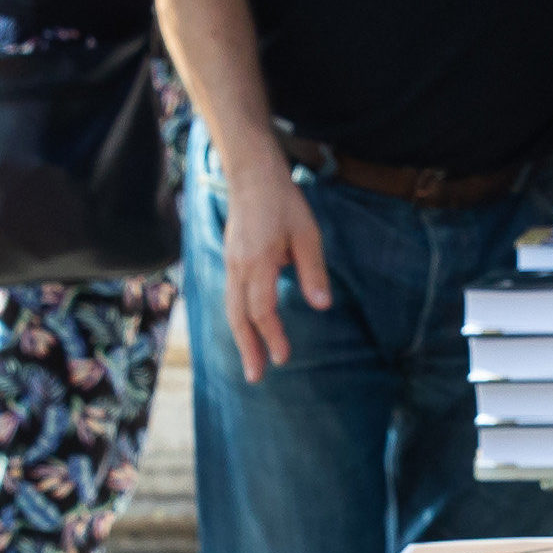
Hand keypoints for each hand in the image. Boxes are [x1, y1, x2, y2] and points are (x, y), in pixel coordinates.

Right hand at [215, 164, 334, 380]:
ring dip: (240, 338)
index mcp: (258, 262)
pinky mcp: (230, 260)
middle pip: (237, 317)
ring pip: (230, 309)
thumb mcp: (307, 234)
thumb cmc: (284, 202)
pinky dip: (237, 319)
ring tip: (250, 361)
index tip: (283, 358)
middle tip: (255, 377)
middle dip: (247, 348)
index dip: (272, 336)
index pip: (261, 310)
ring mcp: (230, 263)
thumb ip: (313, 271)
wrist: (252, 175)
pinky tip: (247, 330)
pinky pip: (230, 297)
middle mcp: (238, 267)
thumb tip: (322, 306)